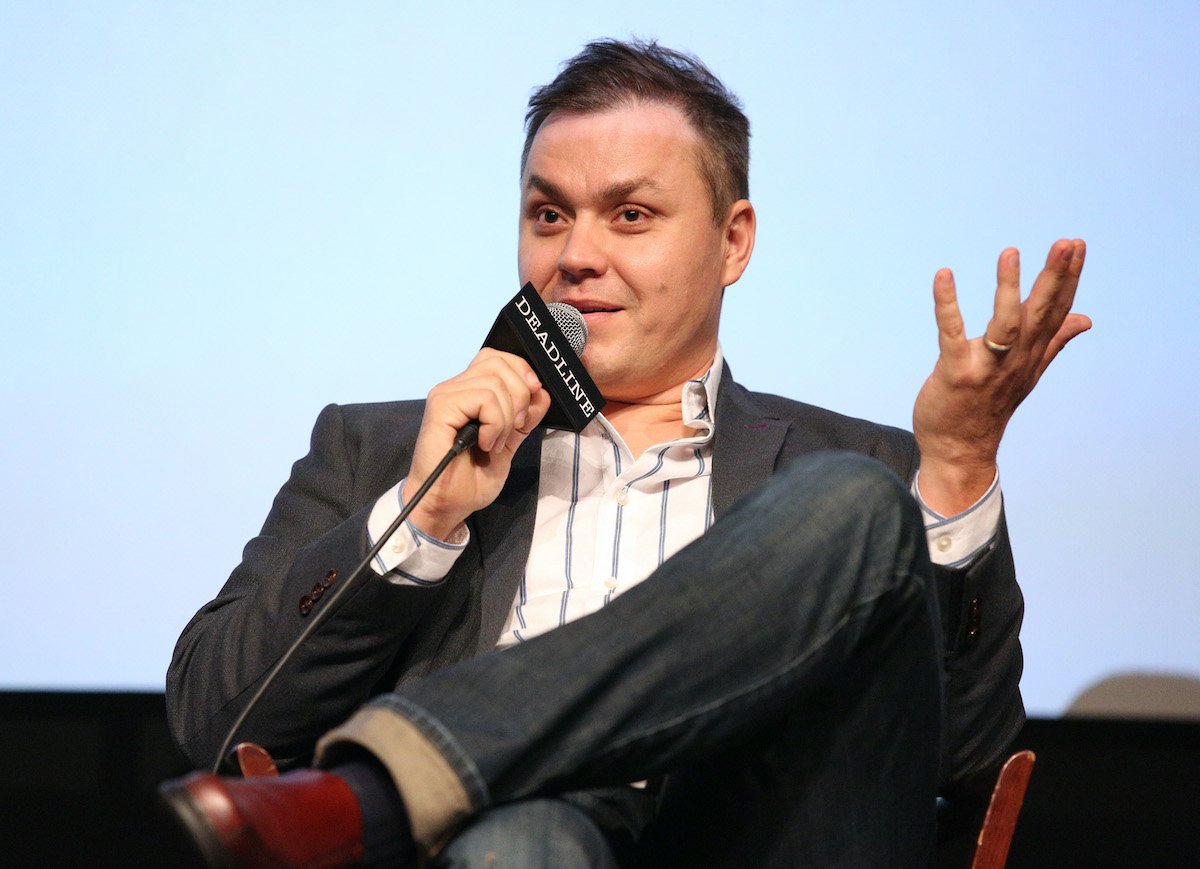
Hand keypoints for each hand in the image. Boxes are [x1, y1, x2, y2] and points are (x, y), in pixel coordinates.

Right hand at [402, 349, 550, 538]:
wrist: (447, 504)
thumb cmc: (470, 479)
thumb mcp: (508, 444)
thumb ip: (524, 418)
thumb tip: (542, 392)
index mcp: (469, 391)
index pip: (497, 358)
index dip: (521, 371)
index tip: (533, 397)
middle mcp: (455, 387)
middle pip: (499, 363)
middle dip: (520, 395)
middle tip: (515, 428)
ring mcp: (446, 395)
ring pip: (495, 383)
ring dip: (506, 418)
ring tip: (495, 443)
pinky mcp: (441, 407)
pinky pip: (484, 399)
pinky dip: (495, 424)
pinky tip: (485, 443)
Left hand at [913, 239, 1090, 514]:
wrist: (959, 450)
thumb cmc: (988, 406)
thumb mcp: (1027, 372)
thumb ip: (1053, 341)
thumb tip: (1084, 319)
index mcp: (1031, 355)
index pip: (1057, 311)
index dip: (1069, 278)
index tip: (1078, 245)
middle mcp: (1015, 360)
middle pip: (1040, 314)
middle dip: (1055, 277)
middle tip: (1067, 242)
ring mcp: (987, 368)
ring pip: (1005, 325)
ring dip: (1008, 288)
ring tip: (1010, 253)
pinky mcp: (956, 373)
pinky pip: (952, 334)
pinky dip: (947, 305)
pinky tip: (944, 276)